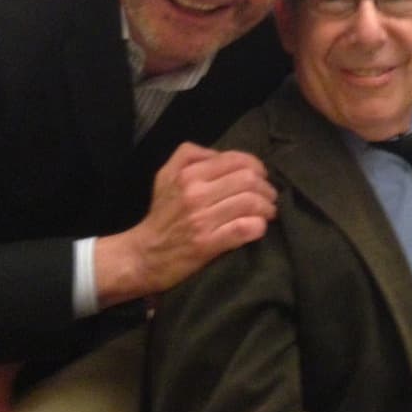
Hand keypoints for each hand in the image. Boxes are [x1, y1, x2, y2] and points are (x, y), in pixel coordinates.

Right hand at [95, 143, 276, 308]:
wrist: (142, 256)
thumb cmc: (160, 214)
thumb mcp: (165, 175)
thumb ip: (190, 156)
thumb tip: (222, 154)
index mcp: (188, 174)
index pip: (236, 160)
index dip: (257, 166)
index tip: (261, 176)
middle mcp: (195, 193)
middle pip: (248, 180)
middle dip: (266, 188)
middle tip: (269, 196)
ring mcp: (202, 220)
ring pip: (251, 203)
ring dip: (267, 207)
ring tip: (268, 212)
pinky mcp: (207, 244)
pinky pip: (245, 229)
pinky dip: (258, 226)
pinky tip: (259, 227)